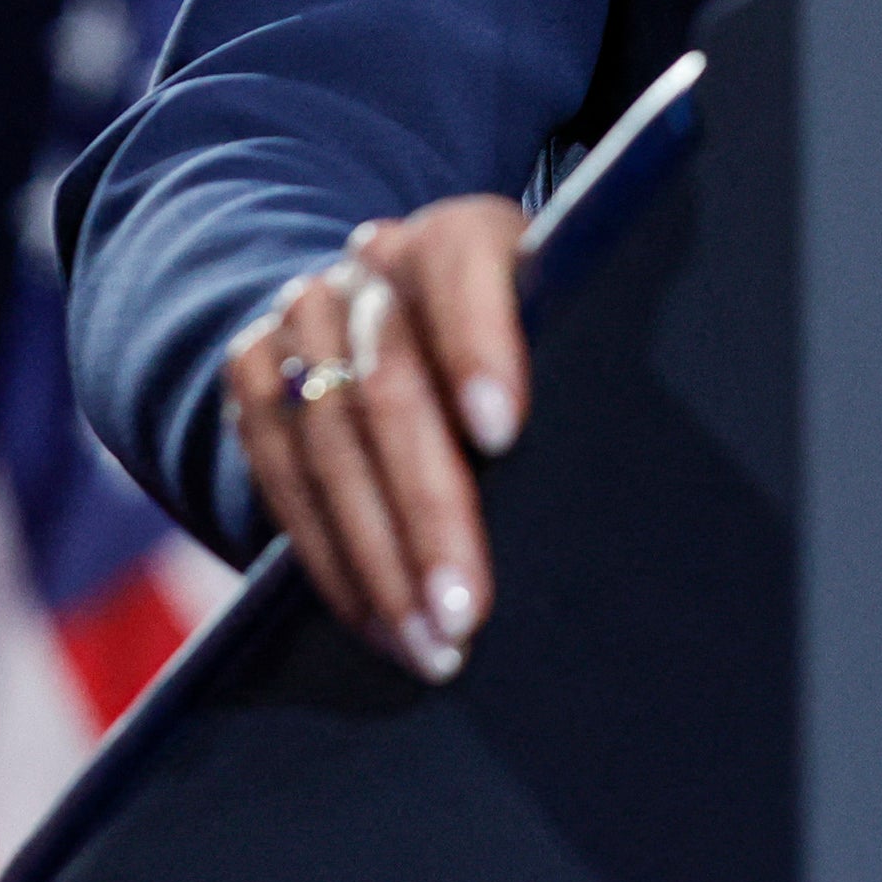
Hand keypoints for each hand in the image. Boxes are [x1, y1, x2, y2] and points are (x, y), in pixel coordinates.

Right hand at [220, 195, 529, 680]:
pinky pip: (280, 480)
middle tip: (464, 610)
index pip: (464, 274)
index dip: (480, 350)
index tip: (504, 433)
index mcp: (460, 236)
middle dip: (427, 511)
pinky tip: (376, 621)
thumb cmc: (516, 338)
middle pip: (389, 387)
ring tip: (428, 645)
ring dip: (377, 562)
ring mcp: (300, 320)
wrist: (385, 305)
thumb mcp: (552, 321)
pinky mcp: (251, 374)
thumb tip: (629, 469)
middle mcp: (370, 269)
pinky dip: (330, 562)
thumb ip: (571, 356)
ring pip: (327, 446)